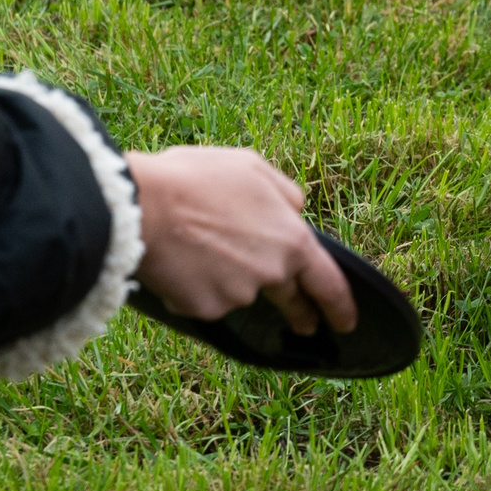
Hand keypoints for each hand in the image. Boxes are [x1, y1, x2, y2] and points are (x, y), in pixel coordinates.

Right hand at [126, 147, 357, 336]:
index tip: (346, 322)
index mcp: (290, 239)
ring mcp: (237, 295)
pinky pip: (205, 299)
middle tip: (304, 323)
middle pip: (289, 298)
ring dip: (228, 275)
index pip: (327, 282)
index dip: (340, 305)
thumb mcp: (252, 167)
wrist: (143, 205)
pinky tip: (180, 259)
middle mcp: (270, 273)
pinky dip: (197, 286)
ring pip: (239, 289)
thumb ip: (285, 194)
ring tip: (196, 241)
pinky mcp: (204, 310)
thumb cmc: (198, 178)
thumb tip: (296, 212)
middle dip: (299, 312)